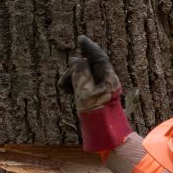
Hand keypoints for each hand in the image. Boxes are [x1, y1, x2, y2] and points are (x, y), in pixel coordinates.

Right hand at [65, 35, 132, 152]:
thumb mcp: (84, 90)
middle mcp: (106, 81)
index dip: (89, 47)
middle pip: (89, 66)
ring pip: (85, 76)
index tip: (80, 39)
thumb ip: (80, 72)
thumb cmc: (95, 113)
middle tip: (64, 81)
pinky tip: (68, 93)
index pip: (98, 57)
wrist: (104, 133)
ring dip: (72, 79)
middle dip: (75, 70)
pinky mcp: (97, 97)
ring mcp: (102, 89)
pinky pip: (85, 85)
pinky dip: (75, 86)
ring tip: (64, 89)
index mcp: (108, 77)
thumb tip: (77, 60)